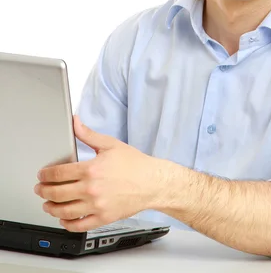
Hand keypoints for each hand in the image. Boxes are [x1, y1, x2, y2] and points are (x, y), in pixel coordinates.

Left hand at [34, 116, 166, 231]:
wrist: (152, 182)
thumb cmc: (134, 164)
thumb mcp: (110, 144)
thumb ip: (88, 134)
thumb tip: (75, 122)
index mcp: (91, 169)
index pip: (59, 173)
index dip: (46, 175)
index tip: (42, 175)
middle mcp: (92, 189)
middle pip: (58, 193)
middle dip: (44, 191)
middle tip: (40, 189)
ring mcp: (97, 205)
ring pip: (65, 211)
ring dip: (51, 208)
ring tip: (47, 204)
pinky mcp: (103, 218)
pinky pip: (79, 225)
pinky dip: (67, 224)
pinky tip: (64, 219)